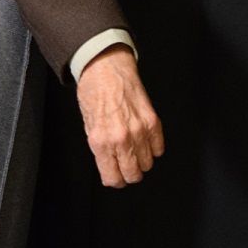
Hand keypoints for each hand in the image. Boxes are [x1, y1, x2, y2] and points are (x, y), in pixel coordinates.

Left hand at [76, 46, 164, 187]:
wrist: (106, 68)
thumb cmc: (93, 92)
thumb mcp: (88, 124)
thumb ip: (100, 148)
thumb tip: (109, 164)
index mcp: (101, 141)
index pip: (113, 178)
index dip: (113, 179)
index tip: (114, 177)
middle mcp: (121, 139)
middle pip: (133, 175)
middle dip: (128, 174)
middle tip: (124, 165)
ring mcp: (139, 131)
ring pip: (148, 164)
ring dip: (141, 161)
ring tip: (133, 150)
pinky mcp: (153, 122)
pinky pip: (159, 148)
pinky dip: (152, 148)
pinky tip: (143, 141)